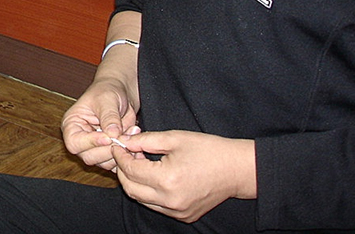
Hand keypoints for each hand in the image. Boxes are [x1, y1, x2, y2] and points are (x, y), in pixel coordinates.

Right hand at [62, 77, 139, 170]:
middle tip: (122, 137)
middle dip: (108, 150)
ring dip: (120, 152)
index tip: (107, 137)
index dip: (90, 143)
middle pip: (88, 157)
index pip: (73, 143)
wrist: (121, 92)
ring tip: (130, 132)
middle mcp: (81, 139)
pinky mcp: (109, 153)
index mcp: (72, 125)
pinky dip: (127, 155)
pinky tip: (132, 139)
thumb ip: (109, 117)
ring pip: (103, 163)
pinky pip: (116, 163)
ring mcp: (95, 148)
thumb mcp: (107, 99)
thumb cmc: (108, 91)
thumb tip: (112, 134)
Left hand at [113, 130, 256, 221]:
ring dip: (135, 182)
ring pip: (141, 200)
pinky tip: (154, 176)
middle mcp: (170, 201)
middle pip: (130, 189)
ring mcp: (177, 211)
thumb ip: (145, 141)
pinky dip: (149, 192)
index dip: (120, 156)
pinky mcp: (184, 216)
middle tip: (126, 154)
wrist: (236, 170)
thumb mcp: (174, 138)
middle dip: (123, 170)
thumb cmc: (208, 150)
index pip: (130, 170)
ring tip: (141, 163)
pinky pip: (156, 206)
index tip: (118, 145)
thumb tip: (124, 141)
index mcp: (167, 180)